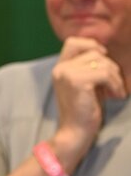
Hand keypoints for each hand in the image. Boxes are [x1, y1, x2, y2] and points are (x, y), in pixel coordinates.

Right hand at [52, 37, 126, 158]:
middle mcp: (60, 69)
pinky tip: (116, 96)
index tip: (103, 61)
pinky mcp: (77, 82)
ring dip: (115, 77)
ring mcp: (67, 74)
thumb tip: (104, 50)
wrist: (75, 133)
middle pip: (94, 51)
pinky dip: (115, 84)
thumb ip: (88, 66)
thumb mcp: (84, 83)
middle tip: (113, 84)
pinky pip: (105, 73)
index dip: (91, 45)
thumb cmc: (83, 110)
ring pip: (102, 62)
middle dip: (109, 66)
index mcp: (60, 68)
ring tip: (116, 91)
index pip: (73, 42)